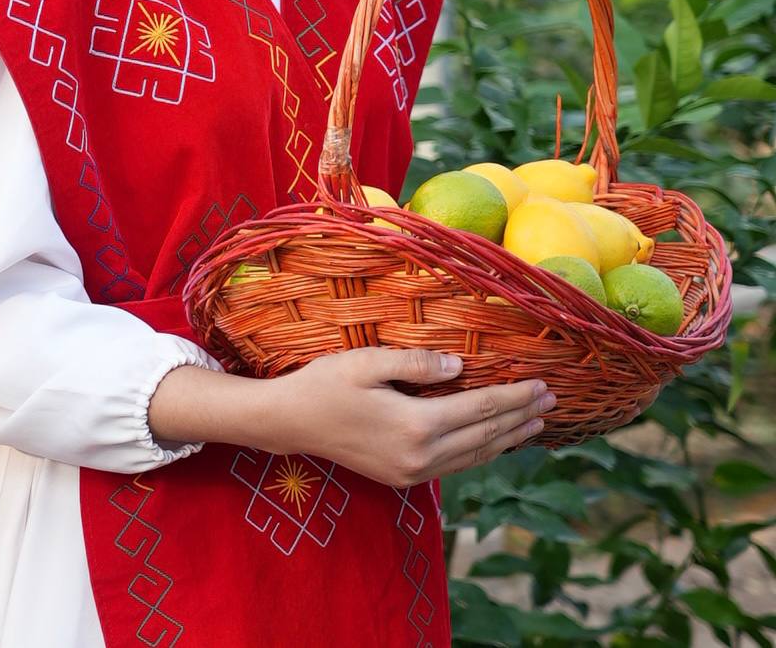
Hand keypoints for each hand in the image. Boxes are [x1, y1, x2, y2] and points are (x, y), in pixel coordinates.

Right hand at [261, 349, 555, 487]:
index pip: (480, 409)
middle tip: (552, 402)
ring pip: (475, 456)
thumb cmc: (323, 384)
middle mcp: (421, 456)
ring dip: (507, 439)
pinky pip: (455, 465)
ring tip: (535, 424)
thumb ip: (415, 363)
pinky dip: (482, 451)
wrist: (289, 423)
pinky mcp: (403, 478)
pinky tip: (493, 441)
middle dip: (520, 417)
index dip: (514, 397)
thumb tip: (460, 366)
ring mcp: (412, 472)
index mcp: (416, 425)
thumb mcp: (366, 363)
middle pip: (485, 436)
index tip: (542, 385)